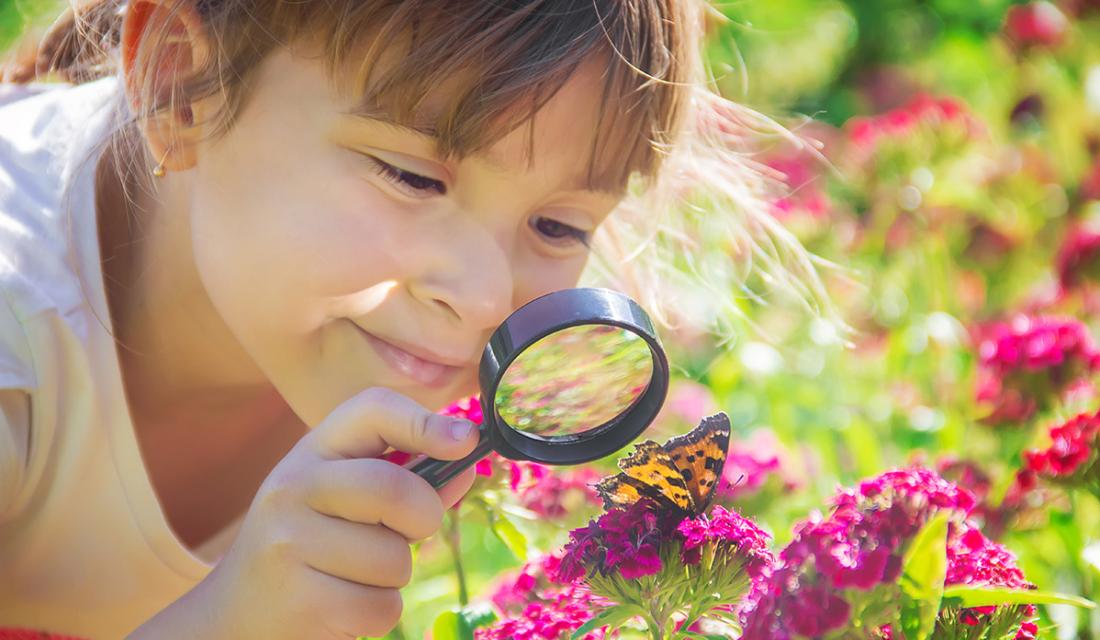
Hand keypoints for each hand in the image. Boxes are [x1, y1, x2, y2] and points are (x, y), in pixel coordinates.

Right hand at [127, 387, 478, 638]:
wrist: (233, 614)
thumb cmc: (310, 545)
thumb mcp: (346, 500)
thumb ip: (407, 481)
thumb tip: (467, 467)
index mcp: (313, 451)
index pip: (371, 409)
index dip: (424, 420)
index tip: (466, 440)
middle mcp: (293, 486)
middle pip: (394, 491)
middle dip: (423, 519)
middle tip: (409, 533)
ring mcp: (289, 543)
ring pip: (394, 560)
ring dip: (392, 578)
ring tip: (352, 575)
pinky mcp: (298, 601)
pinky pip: (381, 607)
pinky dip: (377, 614)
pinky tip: (340, 604)